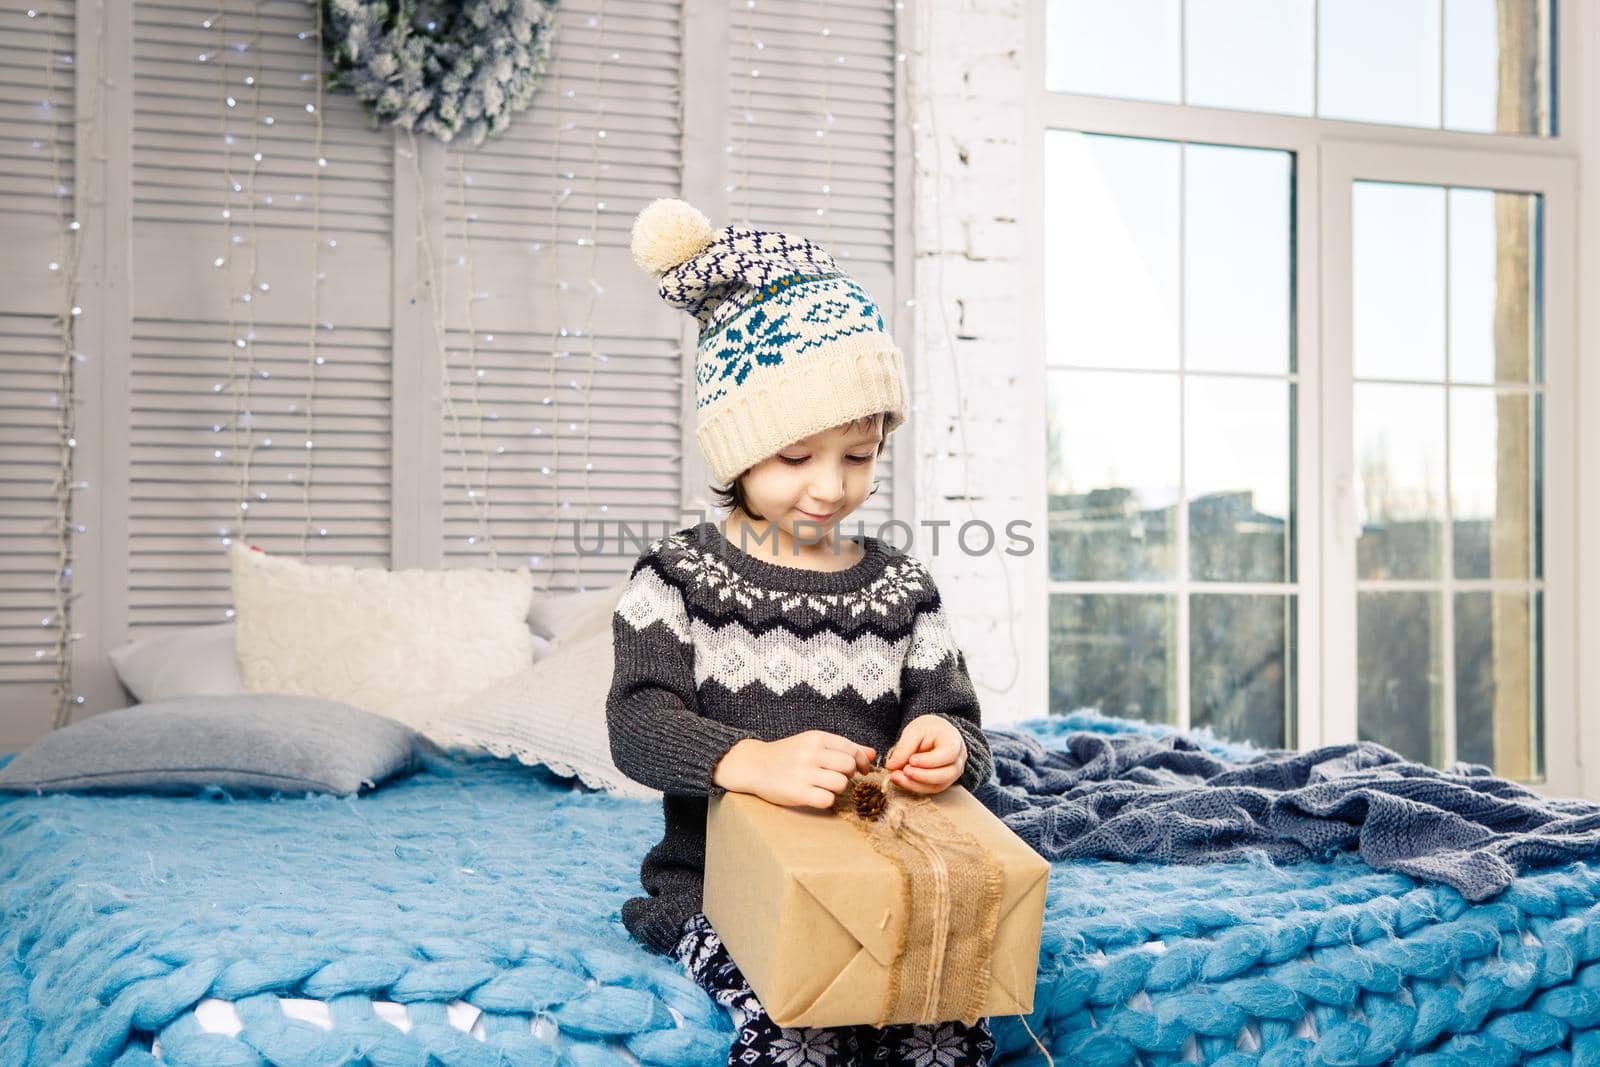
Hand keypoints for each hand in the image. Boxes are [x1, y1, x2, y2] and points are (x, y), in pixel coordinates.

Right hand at [714, 731, 876, 809]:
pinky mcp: (797, 793)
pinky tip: (816, 795)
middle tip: (839, 777)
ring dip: (838, 788)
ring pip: (841, 784)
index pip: (851, 749)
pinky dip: (826, 800)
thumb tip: (873, 754)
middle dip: (849, 775)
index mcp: (816, 738)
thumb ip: (843, 747)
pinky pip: (827, 800)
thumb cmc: (788, 754)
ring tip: (825, 786)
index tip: (862, 770)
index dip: (862, 762)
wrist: (754, 765)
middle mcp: (810, 753)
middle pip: (849, 767)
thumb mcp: (813, 743)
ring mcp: (803, 773)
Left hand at [884, 715, 966, 794]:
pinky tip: (900, 780)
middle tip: (904, 770)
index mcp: (954, 742)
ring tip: (896, 776)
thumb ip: (904, 747)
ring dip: (915, 784)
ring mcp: (952, 774)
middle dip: (922, 776)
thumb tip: (891, 766)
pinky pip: (930, 789)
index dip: (930, 760)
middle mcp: (957, 761)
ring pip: (938, 786)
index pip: (948, 755)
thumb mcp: (914, 731)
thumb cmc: (927, 730)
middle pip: (946, 774)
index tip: (911, 760)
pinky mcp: (942, 783)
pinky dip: (914, 786)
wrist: (936, 734)